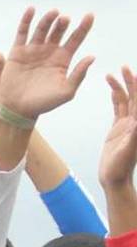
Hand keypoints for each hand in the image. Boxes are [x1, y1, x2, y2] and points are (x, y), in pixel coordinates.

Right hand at [0, 7, 93, 121]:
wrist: (18, 109)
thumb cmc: (44, 103)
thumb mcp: (66, 91)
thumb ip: (79, 74)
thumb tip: (92, 56)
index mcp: (63, 59)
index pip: (76, 39)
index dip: (83, 27)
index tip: (90, 15)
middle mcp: (49, 52)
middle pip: (58, 31)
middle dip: (63, 23)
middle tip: (65, 19)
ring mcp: (33, 51)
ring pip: (42, 29)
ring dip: (48, 20)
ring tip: (54, 13)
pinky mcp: (17, 52)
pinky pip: (22, 33)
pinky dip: (26, 21)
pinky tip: (31, 10)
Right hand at [100, 66, 136, 190]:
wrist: (114, 179)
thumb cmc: (121, 167)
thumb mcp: (127, 150)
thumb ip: (134, 134)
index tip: (131, 73)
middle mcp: (135, 122)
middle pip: (134, 96)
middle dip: (130, 81)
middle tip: (123, 67)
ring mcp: (127, 124)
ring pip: (125, 100)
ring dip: (120, 87)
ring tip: (111, 75)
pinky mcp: (118, 129)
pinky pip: (118, 109)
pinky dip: (116, 98)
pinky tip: (113, 90)